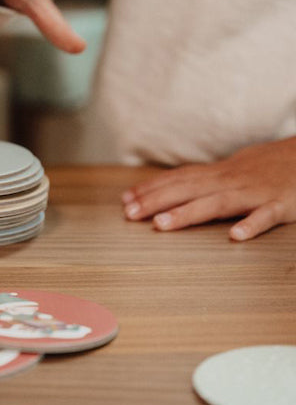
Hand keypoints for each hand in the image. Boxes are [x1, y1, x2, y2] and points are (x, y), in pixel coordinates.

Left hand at [121, 137, 295, 240]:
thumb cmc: (263, 168)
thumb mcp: (229, 170)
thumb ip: (201, 180)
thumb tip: (169, 188)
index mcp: (217, 174)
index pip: (177, 180)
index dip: (150, 189)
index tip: (124, 200)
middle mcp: (229, 181)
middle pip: (187, 190)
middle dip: (155, 202)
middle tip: (128, 214)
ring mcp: (254, 193)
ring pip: (216, 203)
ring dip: (187, 213)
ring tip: (160, 225)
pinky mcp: (280, 205)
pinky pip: (265, 216)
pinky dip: (251, 224)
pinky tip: (235, 236)